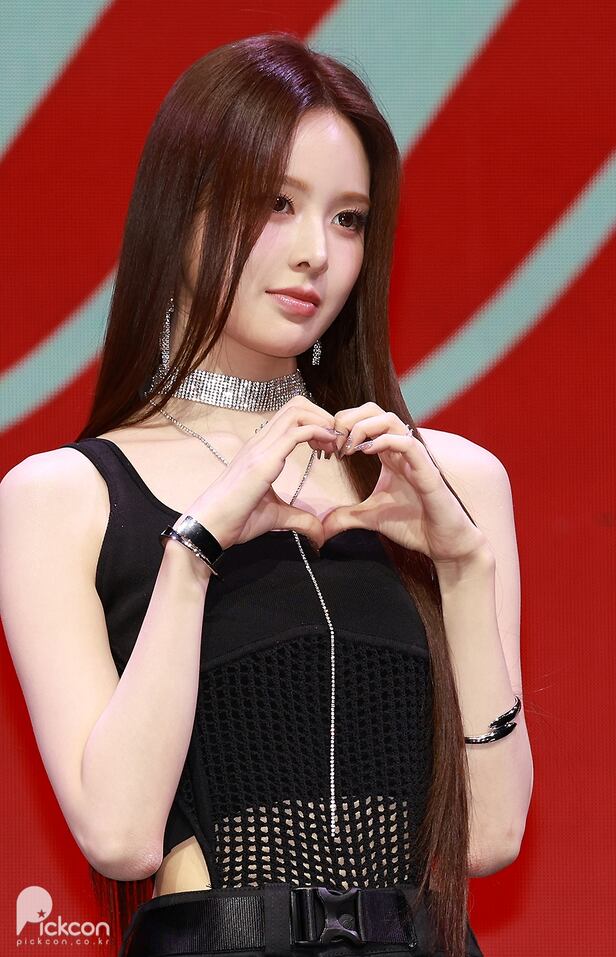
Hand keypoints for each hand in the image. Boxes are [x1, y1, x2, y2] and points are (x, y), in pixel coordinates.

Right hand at [187, 396, 337, 548]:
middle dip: (323, 416)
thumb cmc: (236, 519)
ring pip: (297, 412)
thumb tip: (320, 533)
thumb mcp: (277, 516)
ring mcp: (261, 448)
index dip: (316, 423)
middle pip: (297, 405)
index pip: (291, 416)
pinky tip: (327, 450)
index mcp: (261, 448)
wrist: (211, 526)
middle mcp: (260, 441)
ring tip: (333, 445)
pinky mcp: (264, 460)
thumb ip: (299, 518)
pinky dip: (318, 434)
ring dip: (322, 422)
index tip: (329, 446)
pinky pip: (296, 433)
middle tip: (336, 441)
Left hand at [320, 403, 488, 564]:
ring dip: (363, 427)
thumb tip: (322, 527)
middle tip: (334, 443)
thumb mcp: (370, 517)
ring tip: (348, 448)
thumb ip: (345, 517)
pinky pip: (408, 443)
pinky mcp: (427, 471)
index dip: (342, 426)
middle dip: (348, 418)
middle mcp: (400, 450)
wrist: (443, 544)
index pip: (364, 419)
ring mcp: (414, 457)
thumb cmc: (413, 525)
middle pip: (374, 410)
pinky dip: (385, 442)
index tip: (328, 447)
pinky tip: (368, 453)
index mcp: (388, 454)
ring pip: (389, 420)